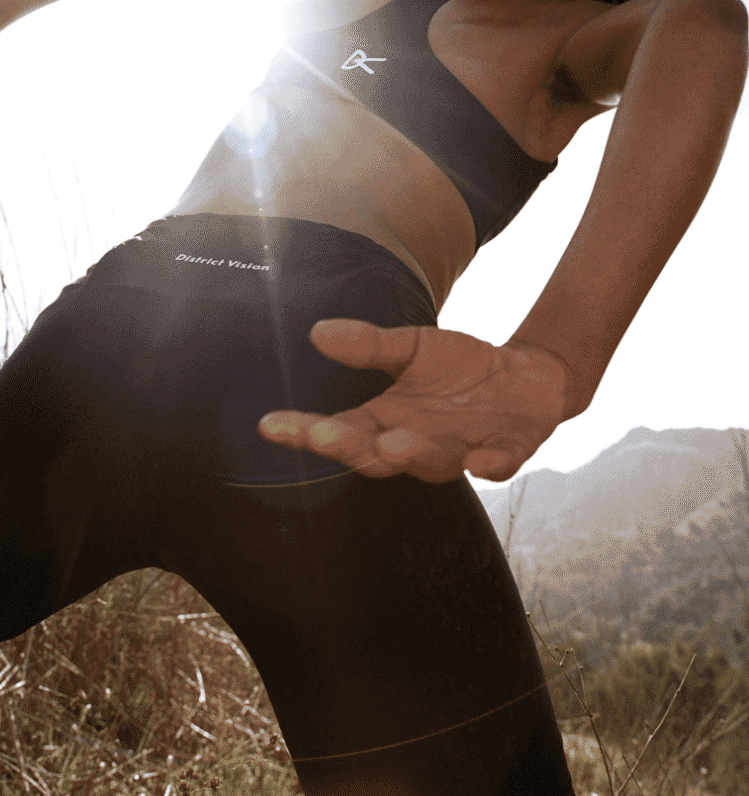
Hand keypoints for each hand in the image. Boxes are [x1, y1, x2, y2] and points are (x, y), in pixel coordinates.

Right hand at [258, 320, 570, 482]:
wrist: (524, 379)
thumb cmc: (458, 368)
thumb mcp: (412, 347)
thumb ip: (369, 345)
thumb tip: (317, 331)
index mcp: (386, 421)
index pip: (338, 430)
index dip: (303, 431)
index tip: (270, 424)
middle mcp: (415, 445)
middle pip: (375, 457)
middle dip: (350, 447)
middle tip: (324, 433)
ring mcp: (459, 453)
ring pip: (432, 464)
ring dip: (413, 455)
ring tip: (394, 441)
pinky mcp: (504, 454)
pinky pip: (495, 464)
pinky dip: (489, 464)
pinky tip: (482, 459)